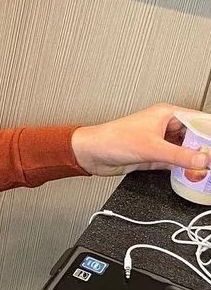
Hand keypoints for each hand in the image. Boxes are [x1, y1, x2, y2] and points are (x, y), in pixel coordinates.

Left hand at [71, 103, 209, 177]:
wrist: (90, 154)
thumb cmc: (111, 139)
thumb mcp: (151, 148)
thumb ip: (180, 156)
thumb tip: (204, 160)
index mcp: (166, 114)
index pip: (199, 120)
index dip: (209, 133)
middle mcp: (165, 126)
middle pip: (196, 136)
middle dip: (206, 148)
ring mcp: (160, 141)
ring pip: (187, 150)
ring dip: (196, 160)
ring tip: (206, 169)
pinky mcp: (155, 155)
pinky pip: (177, 161)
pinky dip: (185, 168)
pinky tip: (192, 175)